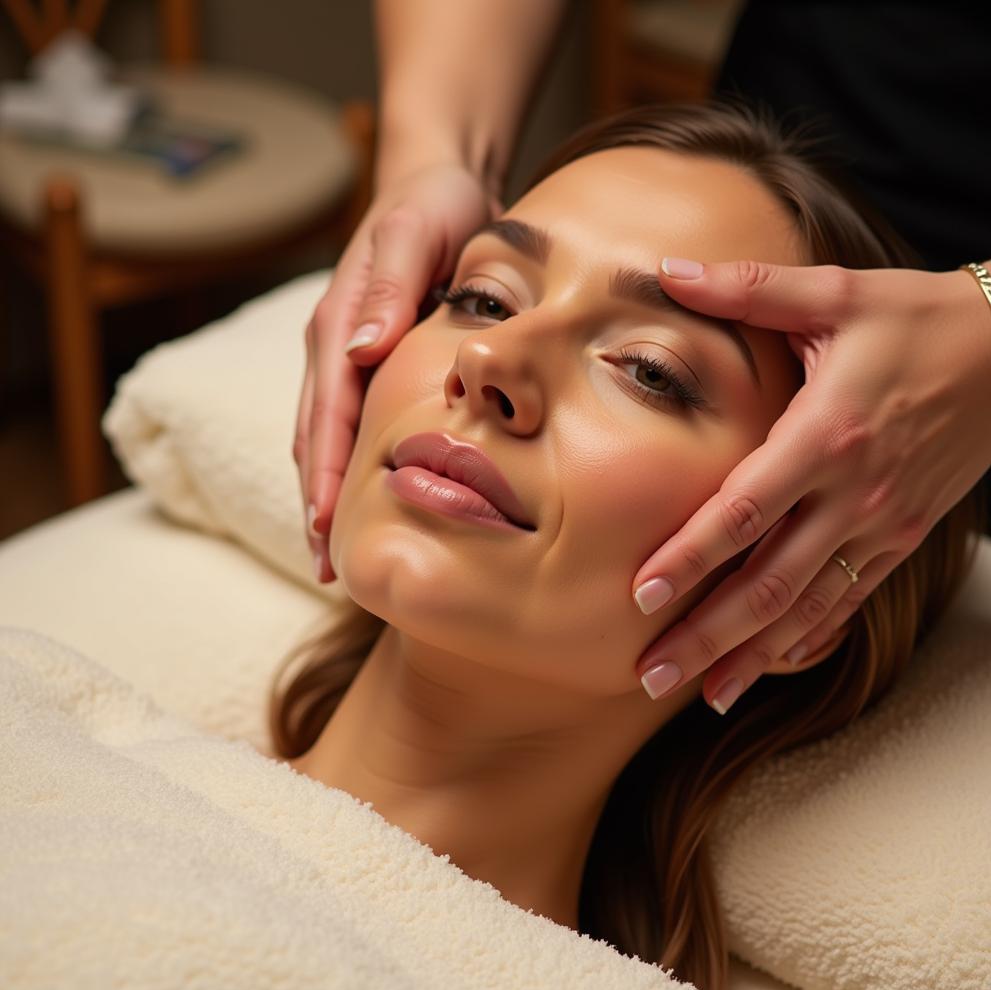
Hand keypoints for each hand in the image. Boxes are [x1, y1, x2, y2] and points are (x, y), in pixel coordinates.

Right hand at [295, 162, 500, 581]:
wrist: (440, 182)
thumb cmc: (434, 206)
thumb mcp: (416, 233)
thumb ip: (389, 288)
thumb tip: (357, 351)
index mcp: (339, 326)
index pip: (325, 415)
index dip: (324, 474)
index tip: (326, 530)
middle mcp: (333, 348)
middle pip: (313, 438)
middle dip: (317, 503)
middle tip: (330, 568)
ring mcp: (346, 357)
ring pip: (325, 438)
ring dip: (326, 494)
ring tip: (336, 551)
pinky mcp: (368, 361)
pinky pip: (350, 424)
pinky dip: (349, 467)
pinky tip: (362, 499)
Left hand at [633, 257, 990, 712]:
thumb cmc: (916, 319)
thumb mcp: (835, 294)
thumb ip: (747, 289)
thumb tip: (667, 269)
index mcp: (824, 437)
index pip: (744, 512)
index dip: (691, 558)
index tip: (642, 596)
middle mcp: (852, 495)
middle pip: (768, 584)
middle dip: (707, 634)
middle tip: (651, 674)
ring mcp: (882, 527)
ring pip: (808, 610)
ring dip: (752, 656)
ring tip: (701, 695)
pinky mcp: (903, 540)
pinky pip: (849, 604)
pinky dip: (808, 641)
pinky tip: (772, 669)